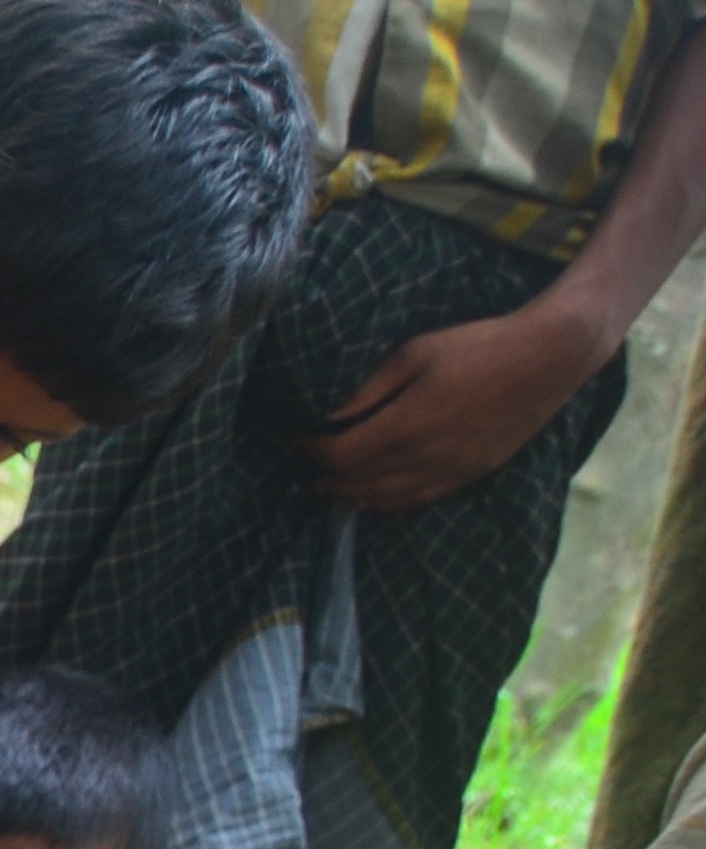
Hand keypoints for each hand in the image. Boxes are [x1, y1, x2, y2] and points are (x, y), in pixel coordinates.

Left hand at [303, 303, 600, 513]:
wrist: (547, 359)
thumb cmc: (479, 346)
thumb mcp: (416, 352)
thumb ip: (370, 388)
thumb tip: (332, 416)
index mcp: (407, 423)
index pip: (341, 454)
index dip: (313, 450)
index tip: (300, 437)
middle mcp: (424, 455)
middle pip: (358, 480)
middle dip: (327, 473)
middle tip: (312, 461)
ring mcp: (448, 470)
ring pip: (384, 497)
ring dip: (351, 493)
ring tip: (330, 486)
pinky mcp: (468, 475)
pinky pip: (416, 500)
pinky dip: (385, 502)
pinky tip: (370, 497)